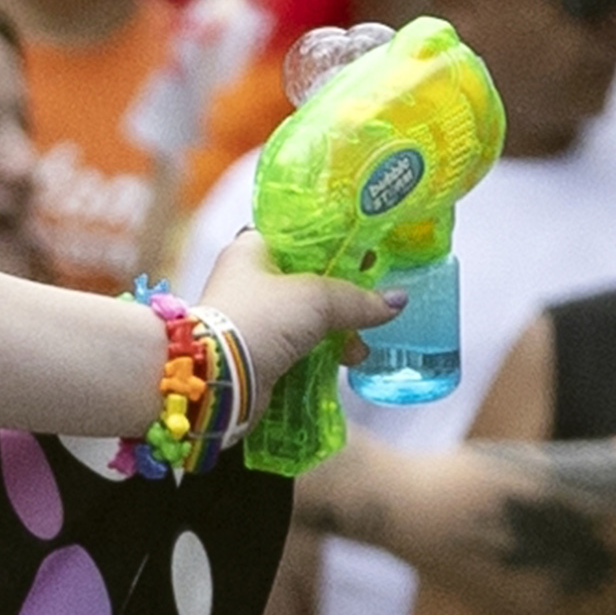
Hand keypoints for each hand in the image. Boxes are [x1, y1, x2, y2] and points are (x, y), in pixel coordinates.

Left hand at [193, 237, 401, 406]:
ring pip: (308, 318)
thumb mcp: (316, 298)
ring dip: (338, 330)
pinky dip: (324, 352)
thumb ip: (357, 298)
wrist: (220, 378)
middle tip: (370, 306)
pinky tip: (345, 361)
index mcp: (252, 250)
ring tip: (357, 347)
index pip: (300, 236)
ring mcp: (254, 319)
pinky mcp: (259, 352)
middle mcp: (250, 281)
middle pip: (309, 280)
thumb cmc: (260, 320)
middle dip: (343, 298)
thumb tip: (395, 302)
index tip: (367, 255)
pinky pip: (301, 346)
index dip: (335, 244)